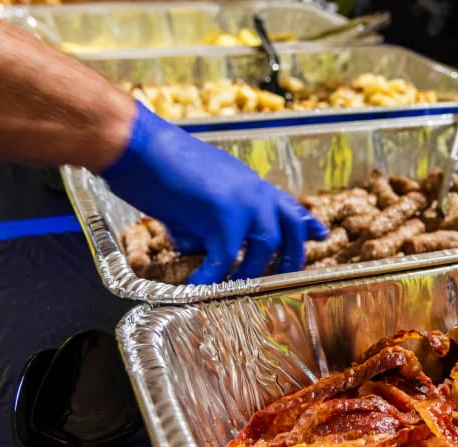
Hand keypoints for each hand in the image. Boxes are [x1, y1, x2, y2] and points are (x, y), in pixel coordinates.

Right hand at [101, 102, 327, 283]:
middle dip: (289, 257)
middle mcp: (252, 190)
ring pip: (263, 248)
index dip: (304, 223)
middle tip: (283, 279)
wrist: (137, 145)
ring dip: (250, 272)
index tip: (320, 235)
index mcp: (248, 182)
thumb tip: (200, 244)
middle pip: (287, 229)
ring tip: (237, 289)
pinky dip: (212, 278)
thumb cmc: (155, 162)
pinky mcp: (222, 216)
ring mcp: (241, 202)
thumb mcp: (196, 187)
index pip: (285, 204)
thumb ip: (208, 216)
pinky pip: (224, 259)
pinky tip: (200, 290)